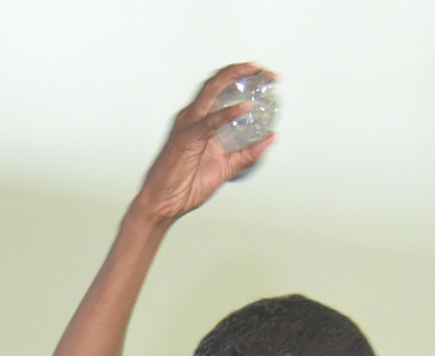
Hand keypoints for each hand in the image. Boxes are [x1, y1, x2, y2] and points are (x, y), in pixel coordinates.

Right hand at [130, 63, 275, 227]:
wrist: (162, 206)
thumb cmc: (185, 186)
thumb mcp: (226, 166)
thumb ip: (249, 152)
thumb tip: (272, 138)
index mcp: (198, 120)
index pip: (221, 89)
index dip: (244, 77)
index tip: (267, 77)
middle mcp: (191, 117)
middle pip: (217, 82)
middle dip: (244, 71)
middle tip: (268, 72)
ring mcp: (187, 126)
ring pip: (211, 89)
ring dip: (236, 77)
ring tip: (257, 74)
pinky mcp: (186, 139)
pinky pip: (210, 122)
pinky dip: (229, 113)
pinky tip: (245, 108)